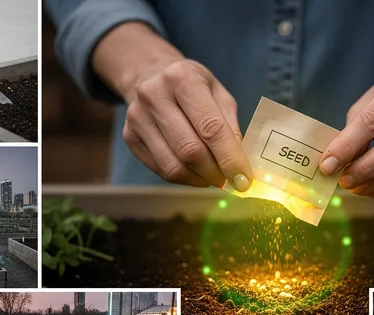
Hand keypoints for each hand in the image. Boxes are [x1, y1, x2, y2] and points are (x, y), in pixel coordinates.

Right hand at [122, 59, 251, 190]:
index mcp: (183, 78)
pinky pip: (161, 170)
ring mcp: (137, 117)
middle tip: (230, 180)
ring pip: (173, 166)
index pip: (210, 128)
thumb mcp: (219, 94)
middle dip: (215, 172)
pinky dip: (184, 178)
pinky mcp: (129, 136)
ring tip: (213, 177)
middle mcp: (155, 95)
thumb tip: (240, 164)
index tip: (244, 179)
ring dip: (199, 179)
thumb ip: (231, 127)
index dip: (229, 158)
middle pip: (190, 150)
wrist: (151, 75)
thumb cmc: (193, 86)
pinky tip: (195, 172)